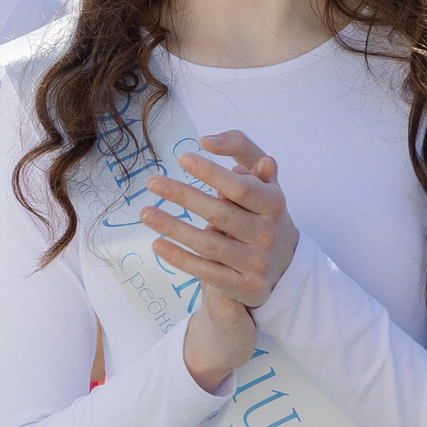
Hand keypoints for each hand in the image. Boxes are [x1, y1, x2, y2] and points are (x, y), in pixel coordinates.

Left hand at [141, 132, 293, 391]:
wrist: (282, 263)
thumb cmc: (261, 210)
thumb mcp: (261, 179)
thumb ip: (242, 151)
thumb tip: (209, 140)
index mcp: (275, 204)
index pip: (240, 187)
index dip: (212, 173)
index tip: (182, 157)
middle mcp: (269, 234)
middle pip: (220, 214)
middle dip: (184, 196)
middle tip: (153, 182)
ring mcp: (258, 263)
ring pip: (209, 244)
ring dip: (173, 227)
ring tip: (145, 212)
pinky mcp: (245, 287)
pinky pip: (206, 271)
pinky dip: (180, 258)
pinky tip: (157, 244)